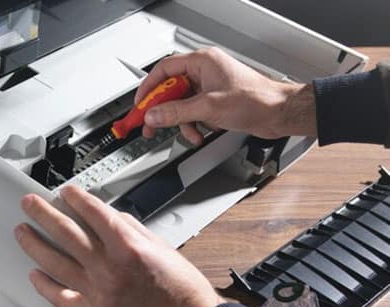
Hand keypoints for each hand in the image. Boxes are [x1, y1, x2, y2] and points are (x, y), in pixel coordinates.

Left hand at [15, 185, 223, 306]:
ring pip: (56, 263)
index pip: (93, 213)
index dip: (75, 198)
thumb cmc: (182, 288)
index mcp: (128, 246)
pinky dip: (44, 286)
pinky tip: (34, 274)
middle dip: (43, 213)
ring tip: (22, 232)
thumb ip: (132, 229)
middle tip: (29, 204)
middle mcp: (109, 267)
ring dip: (35, 244)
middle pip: (67, 233)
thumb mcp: (162, 247)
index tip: (64, 192)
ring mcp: (99, 293)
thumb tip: (110, 216)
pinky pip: (61, 298)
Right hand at [136, 47, 316, 144]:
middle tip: (150, 126)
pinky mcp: (214, 102)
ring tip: (190, 134)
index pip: (164, 70)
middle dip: (162, 111)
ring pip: (181, 106)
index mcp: (202, 62)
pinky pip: (193, 114)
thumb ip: (177, 112)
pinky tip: (201, 133)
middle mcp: (204, 72)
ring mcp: (209, 88)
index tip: (139, 105)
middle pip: (170, 91)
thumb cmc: (255, 100)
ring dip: (182, 123)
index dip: (148, 88)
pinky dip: (194, 126)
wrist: (278, 113)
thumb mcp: (208, 108)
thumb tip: (154, 115)